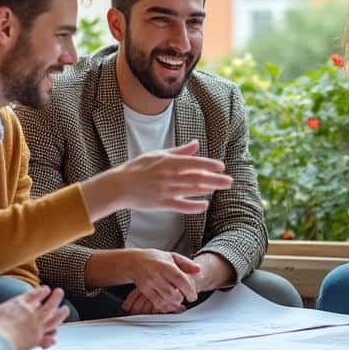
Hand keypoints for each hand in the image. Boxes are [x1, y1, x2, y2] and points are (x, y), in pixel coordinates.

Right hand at [0, 285, 68, 349]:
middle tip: (60, 292)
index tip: (45, 289)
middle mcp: (30, 313)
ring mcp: (36, 326)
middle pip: (47, 304)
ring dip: (60, 313)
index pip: (32, 295)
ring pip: (53, 318)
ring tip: (66, 309)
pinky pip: (48, 336)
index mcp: (18, 304)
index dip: (40, 292)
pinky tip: (55, 338)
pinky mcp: (37, 339)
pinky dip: (51, 337)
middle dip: (55, 297)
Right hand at [82, 140, 233, 220]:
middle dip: (215, 179)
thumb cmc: (139, 168)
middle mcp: (168, 175)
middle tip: (229, 181)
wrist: (119, 185)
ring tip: (221, 188)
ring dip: (208, 189)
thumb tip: (196, 144)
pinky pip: (181, 205)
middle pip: (196, 177)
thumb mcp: (158, 154)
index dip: (209, 165)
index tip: (221, 166)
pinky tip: (205, 205)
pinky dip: (194, 205)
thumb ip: (179, 151)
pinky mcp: (161, 203)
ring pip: (191, 190)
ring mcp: (165, 190)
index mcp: (168, 161)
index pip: (193, 162)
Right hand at [124, 249, 200, 310]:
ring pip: (165, 300)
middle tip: (186, 296)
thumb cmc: (156, 258)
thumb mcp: (173, 256)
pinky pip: (157, 303)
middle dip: (182, 297)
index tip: (193, 296)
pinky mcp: (144, 291)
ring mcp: (149, 284)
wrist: (135, 261)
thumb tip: (200, 272)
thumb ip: (188, 264)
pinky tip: (171, 304)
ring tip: (179, 299)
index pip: (180, 279)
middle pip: (172, 293)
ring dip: (175, 303)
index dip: (189, 289)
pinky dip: (166, 307)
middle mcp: (156, 275)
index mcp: (165, 265)